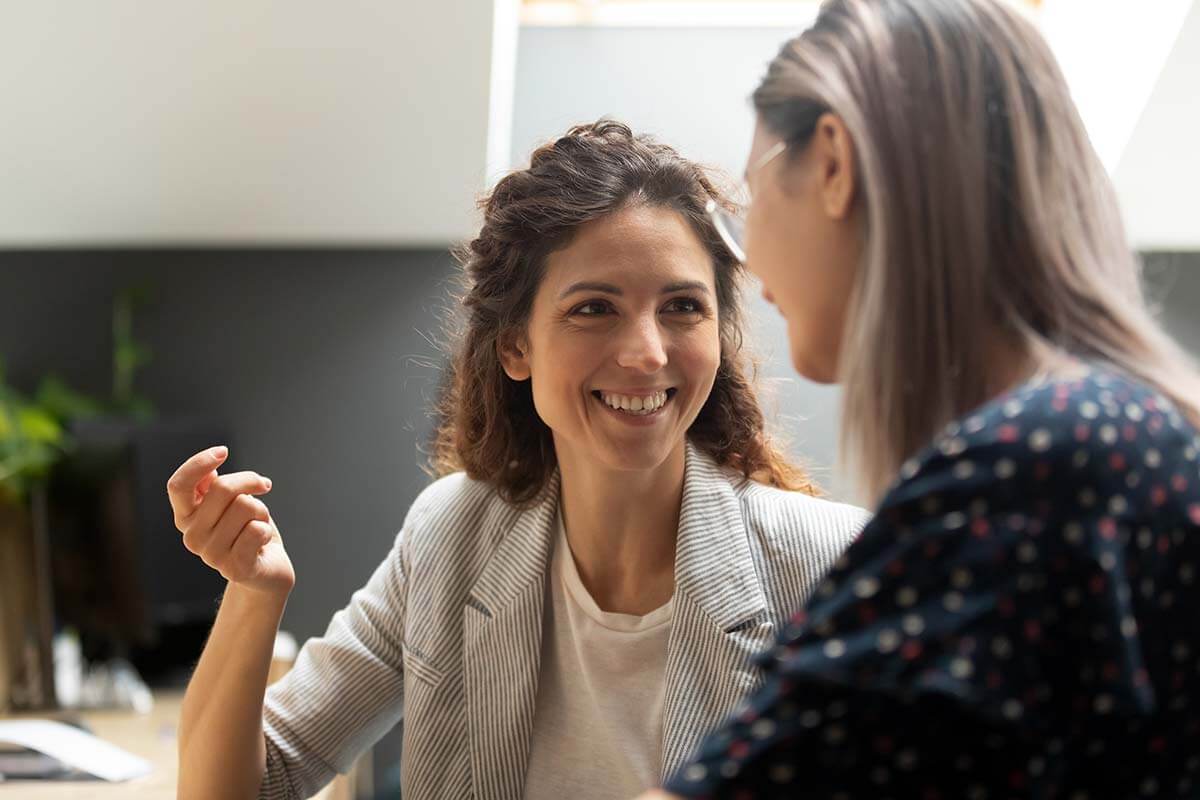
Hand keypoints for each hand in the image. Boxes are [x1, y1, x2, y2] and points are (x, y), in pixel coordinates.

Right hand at [167, 446, 294, 597]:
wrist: (267, 570)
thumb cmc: (247, 530)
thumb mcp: (229, 502)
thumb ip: (212, 486)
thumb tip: (208, 469)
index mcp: (186, 517)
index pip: (178, 485)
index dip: (198, 463)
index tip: (223, 452)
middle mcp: (192, 536)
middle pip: (223, 488)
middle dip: (250, 482)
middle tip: (261, 489)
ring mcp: (211, 555)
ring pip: (246, 505)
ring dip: (261, 511)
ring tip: (256, 526)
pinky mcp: (235, 568)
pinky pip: (256, 529)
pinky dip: (266, 529)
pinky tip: (261, 543)